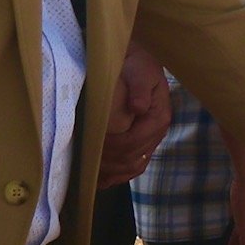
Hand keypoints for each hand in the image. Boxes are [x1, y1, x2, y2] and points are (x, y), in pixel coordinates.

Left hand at [94, 44, 172, 189]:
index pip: (134, 142)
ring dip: (113, 172)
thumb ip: (140, 88)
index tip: (91, 145)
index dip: (112, 147)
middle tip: (85, 161)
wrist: (139, 63)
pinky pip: (133, 166)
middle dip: (109, 162)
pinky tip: (103, 180)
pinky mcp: (143, 142)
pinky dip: (118, 175)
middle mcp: (157, 132)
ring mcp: (151, 140)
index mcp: (159, 117)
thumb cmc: (138, 66)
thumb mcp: (140, 71)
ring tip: (92, 174)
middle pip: (132, 157)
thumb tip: (139, 107)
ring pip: (133, 166)